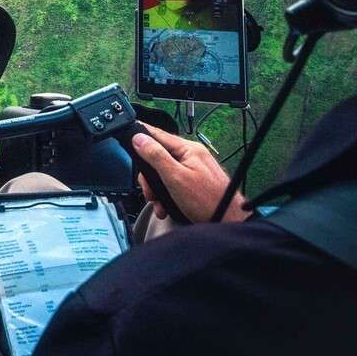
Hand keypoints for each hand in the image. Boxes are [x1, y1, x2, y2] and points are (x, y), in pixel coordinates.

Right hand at [131, 123, 252, 223]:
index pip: (158, 135)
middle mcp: (191, 156)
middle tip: (150, 192)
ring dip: (157, 189)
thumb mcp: (175, 178)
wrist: (228, 221)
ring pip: (164, 172)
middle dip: (150, 177)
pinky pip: (173, 183)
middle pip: (158, 157)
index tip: (128, 138)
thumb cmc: (208, 201)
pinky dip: (166, 195)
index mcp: (188, 149)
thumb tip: (139, 138)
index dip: (141, 136)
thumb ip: (156, 156)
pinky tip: (166, 207)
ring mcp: (194, 169)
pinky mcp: (194, 182)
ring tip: (159, 204)